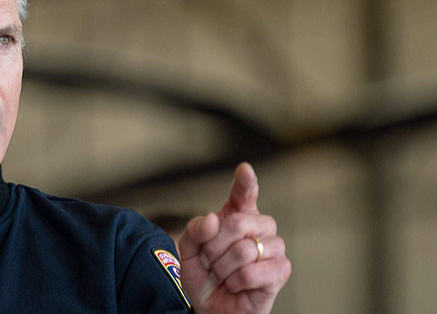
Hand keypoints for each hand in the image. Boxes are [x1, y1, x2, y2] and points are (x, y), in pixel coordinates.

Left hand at [177, 163, 290, 313]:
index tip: (244, 170)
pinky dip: (236, 282)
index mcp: (237, 215)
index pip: (244, 193)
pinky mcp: (281, 271)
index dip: (246, 182)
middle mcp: (259, 227)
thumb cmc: (203, 274)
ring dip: (223, 268)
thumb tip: (213, 219)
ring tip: (223, 275)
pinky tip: (236, 285)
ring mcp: (273, 248)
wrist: (209, 306)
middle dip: (214, 247)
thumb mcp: (188, 249)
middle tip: (209, 261)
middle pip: (238, 223)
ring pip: (244, 250)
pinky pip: (254, 271)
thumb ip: (195, 230)